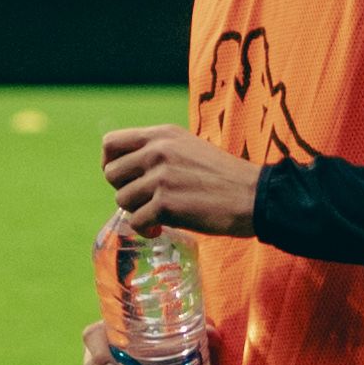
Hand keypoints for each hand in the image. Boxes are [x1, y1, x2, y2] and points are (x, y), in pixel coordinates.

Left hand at [99, 123, 262, 238]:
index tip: (124, 178)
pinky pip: (135, 221)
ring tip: (158, 214)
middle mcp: (158, 151)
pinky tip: (161, 227)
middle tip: (145, 200)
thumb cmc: (223, 177)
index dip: (110, 163)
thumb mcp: (188, 148)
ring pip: (122, 200)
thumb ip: (158, 152)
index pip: (110, 142)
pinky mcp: (166, 203)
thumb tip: (127, 171)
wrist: (253, 196)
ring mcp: (161, 177)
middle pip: (111, 174)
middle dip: (124, 191)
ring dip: (137, 211)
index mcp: (162, 135)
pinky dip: (146, 229)